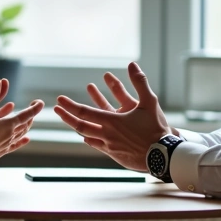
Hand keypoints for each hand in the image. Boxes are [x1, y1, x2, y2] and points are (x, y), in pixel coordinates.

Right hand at [0, 79, 43, 171]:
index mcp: (8, 125)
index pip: (26, 115)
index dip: (34, 108)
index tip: (41, 102)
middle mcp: (10, 135)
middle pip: (25, 124)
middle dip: (31, 115)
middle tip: (33, 107)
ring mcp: (7, 144)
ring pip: (21, 134)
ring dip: (26, 126)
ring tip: (29, 121)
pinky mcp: (2, 152)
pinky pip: (16, 145)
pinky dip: (22, 141)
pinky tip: (26, 140)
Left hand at [53, 62, 171, 170]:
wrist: (164, 156)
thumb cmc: (157, 128)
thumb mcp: (150, 101)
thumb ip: (140, 82)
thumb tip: (132, 64)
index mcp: (112, 122)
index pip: (85, 113)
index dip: (70, 106)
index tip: (59, 101)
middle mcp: (107, 135)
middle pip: (81, 126)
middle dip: (67, 117)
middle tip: (56, 110)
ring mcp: (110, 147)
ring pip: (88, 136)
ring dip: (77, 127)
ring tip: (71, 120)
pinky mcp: (115, 156)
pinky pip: (97, 146)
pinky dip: (90, 139)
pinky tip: (87, 137)